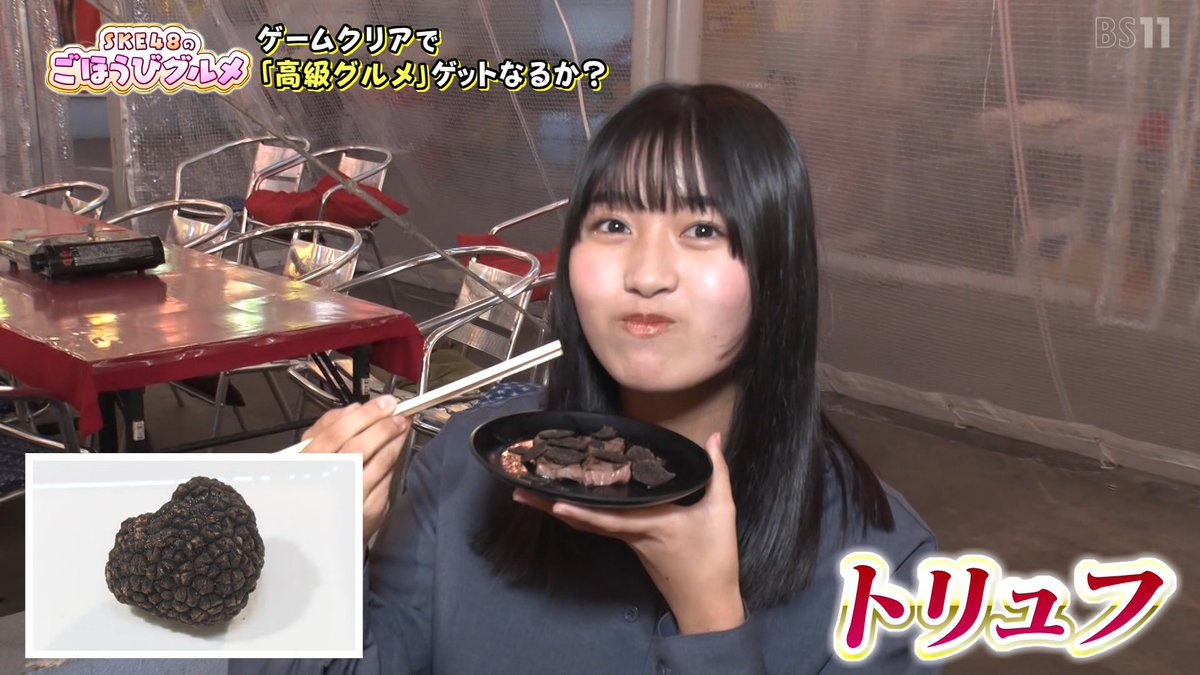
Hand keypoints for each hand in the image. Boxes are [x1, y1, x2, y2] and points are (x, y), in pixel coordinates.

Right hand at [301, 395, 411, 548]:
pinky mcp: (368, 512)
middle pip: (359, 448)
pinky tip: (397, 450)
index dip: (365, 415)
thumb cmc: (312, 484)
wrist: (316, 531)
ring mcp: (349, 499)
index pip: (336, 433)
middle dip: (383, 427)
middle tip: (399, 415)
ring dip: (395, 442)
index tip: (386, 403)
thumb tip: (355, 409)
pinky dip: (394, 462)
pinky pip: (386, 482)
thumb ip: (327, 428)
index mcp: (305, 464)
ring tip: (402, 427)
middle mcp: (325, 482)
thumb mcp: (308, 453)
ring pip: (378, 464)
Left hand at [513, 432, 743, 634]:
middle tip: (518, 490)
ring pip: (587, 524)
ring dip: (556, 509)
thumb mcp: (722, 512)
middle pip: (584, 520)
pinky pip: (597, 527)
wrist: (706, 603)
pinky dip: (577, 514)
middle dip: (549, 506)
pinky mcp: (629, 543)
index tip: (556, 503)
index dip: (583, 512)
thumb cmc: (714, 559)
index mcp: (653, 524)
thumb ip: (717, 472)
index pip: (611, 518)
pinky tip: (563, 503)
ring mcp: (627, 541)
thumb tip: (715, 437)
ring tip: (528, 494)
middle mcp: (632, 533)